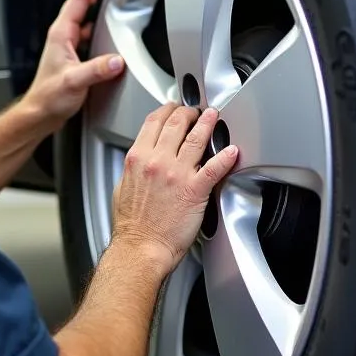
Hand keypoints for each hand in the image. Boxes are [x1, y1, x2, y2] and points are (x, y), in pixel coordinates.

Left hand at [24, 0, 124, 132]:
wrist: (40, 113)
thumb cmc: (49, 98)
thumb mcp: (74, 82)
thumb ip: (96, 70)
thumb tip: (116, 60)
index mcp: (61, 35)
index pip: (77, 1)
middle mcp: (62, 37)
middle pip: (79, 5)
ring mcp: (65, 47)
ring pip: (81, 19)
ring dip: (93, 7)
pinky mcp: (71, 57)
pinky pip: (84, 34)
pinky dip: (94, 26)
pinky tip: (101, 30)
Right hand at [111, 104, 238, 273]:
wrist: (141, 248)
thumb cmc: (132, 225)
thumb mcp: (123, 186)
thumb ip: (134, 168)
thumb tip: (142, 158)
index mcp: (138, 158)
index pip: (154, 122)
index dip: (167, 110)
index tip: (173, 108)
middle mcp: (156, 161)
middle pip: (176, 123)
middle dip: (188, 112)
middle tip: (195, 110)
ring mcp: (176, 174)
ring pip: (195, 138)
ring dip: (207, 123)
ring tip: (213, 116)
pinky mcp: (194, 190)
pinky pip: (214, 168)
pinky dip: (225, 156)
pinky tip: (232, 150)